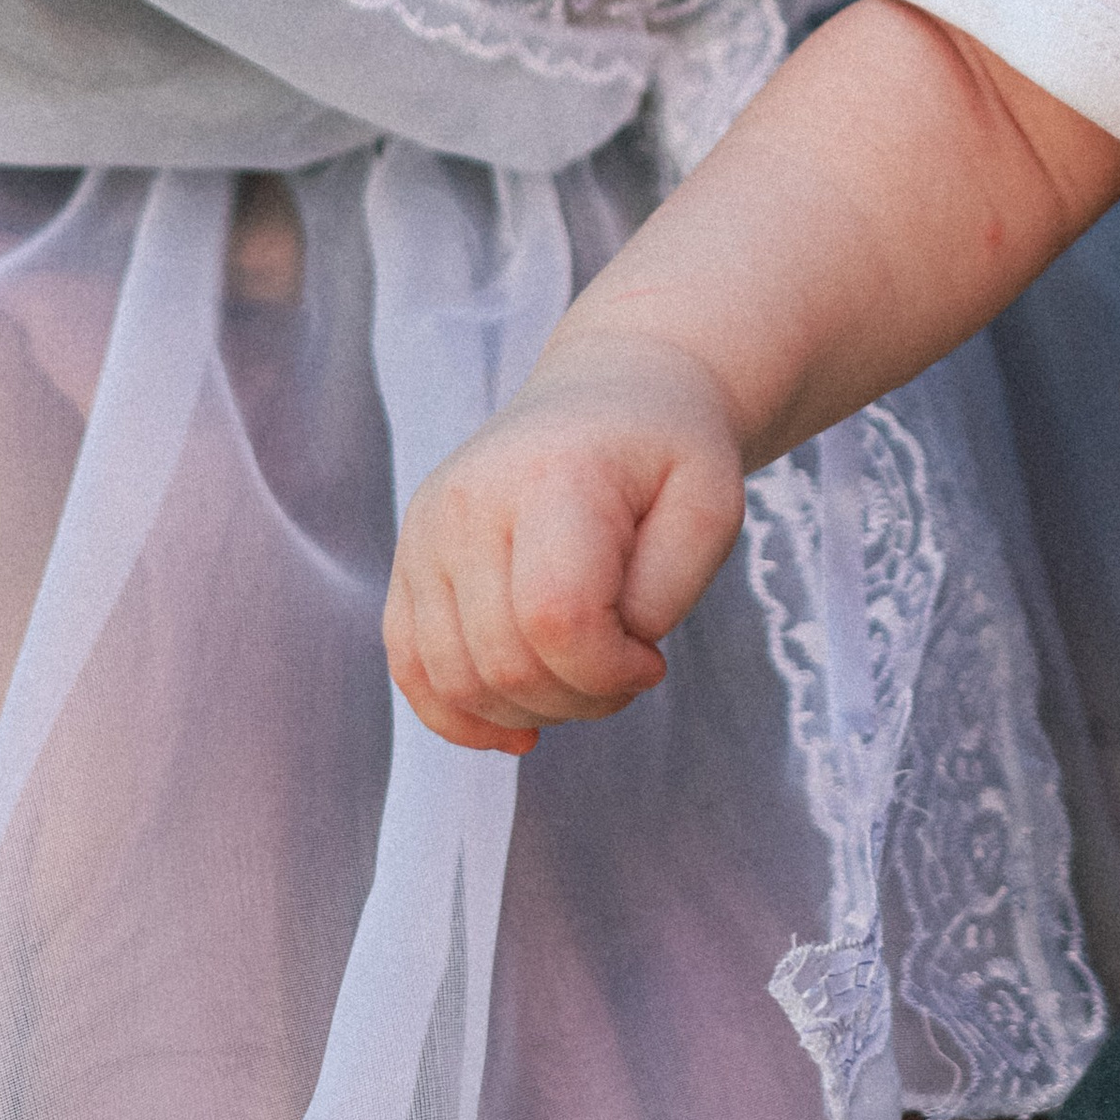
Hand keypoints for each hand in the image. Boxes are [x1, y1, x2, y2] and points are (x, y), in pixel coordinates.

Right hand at [382, 334, 749, 752]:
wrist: (610, 394)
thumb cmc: (667, 454)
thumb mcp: (711, 506)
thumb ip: (669, 589)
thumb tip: (609, 654)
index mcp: (551, 477)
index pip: (556, 619)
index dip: (609, 671)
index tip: (652, 661)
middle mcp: (468, 502)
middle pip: (504, 661)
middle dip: (579, 698)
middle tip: (625, 672)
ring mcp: (426, 533)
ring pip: (455, 679)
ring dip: (529, 710)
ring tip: (583, 677)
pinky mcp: (408, 562)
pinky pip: (410, 669)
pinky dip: (459, 716)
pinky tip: (517, 725)